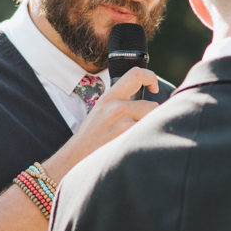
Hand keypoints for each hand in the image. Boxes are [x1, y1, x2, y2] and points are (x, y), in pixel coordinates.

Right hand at [44, 68, 160, 182]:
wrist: (77, 156)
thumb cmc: (92, 135)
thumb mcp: (102, 110)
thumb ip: (121, 102)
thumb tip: (145, 99)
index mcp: (109, 97)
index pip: (135, 74)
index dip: (150, 77)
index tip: (153, 88)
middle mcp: (116, 107)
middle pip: (152, 105)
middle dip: (154, 116)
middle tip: (144, 123)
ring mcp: (122, 123)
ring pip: (152, 121)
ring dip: (149, 128)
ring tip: (136, 135)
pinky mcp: (126, 138)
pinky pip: (147, 134)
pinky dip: (146, 139)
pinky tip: (134, 144)